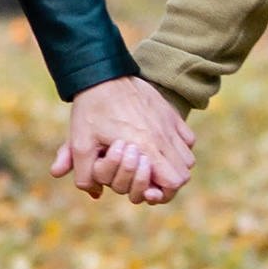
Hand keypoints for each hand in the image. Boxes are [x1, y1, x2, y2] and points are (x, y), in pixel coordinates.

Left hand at [50, 75, 194, 204]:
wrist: (102, 74)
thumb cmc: (91, 110)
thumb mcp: (80, 144)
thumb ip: (85, 175)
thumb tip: (95, 194)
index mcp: (145, 146)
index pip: (174, 182)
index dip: (162, 192)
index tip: (147, 189)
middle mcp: (163, 136)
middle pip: (184, 173)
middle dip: (168, 182)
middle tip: (148, 178)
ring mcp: (170, 123)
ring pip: (188, 157)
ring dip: (173, 165)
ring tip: (152, 162)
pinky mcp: (170, 113)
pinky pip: (188, 138)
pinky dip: (178, 146)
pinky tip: (159, 144)